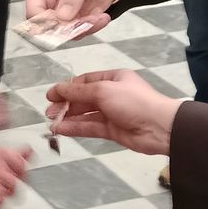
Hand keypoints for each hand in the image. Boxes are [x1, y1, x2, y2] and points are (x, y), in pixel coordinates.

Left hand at [0, 94, 29, 208]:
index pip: (15, 156)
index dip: (24, 154)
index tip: (27, 150)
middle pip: (19, 175)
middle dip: (23, 169)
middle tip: (18, 163)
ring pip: (12, 191)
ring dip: (16, 184)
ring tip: (11, 176)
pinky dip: (3, 203)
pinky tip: (2, 191)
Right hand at [24, 0, 122, 34]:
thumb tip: (62, 16)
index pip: (33, 13)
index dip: (48, 22)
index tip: (66, 21)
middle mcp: (46, 3)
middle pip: (47, 28)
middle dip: (70, 28)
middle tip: (88, 20)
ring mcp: (59, 15)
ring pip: (64, 34)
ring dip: (83, 28)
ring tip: (98, 17)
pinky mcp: (71, 23)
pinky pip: (77, 34)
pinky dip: (90, 28)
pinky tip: (100, 17)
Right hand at [44, 70, 181, 156]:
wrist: (158, 127)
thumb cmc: (133, 102)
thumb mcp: (103, 90)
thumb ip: (78, 91)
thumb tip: (58, 89)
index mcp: (114, 78)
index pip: (85, 81)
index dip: (68, 87)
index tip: (51, 95)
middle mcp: (112, 94)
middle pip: (84, 98)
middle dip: (66, 104)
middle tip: (48, 111)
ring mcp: (112, 113)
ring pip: (85, 114)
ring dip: (68, 118)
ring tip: (51, 122)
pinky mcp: (112, 130)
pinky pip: (90, 127)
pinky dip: (76, 128)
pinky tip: (61, 130)